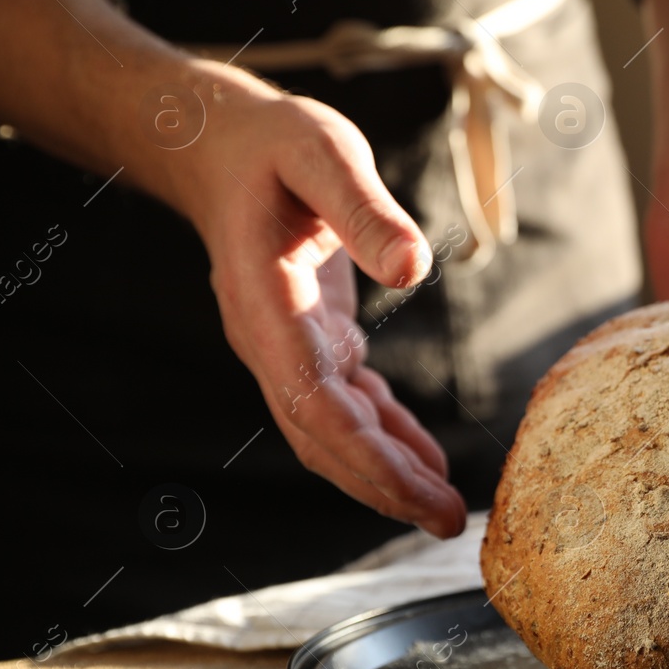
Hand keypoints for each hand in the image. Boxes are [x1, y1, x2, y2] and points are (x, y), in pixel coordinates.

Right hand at [180, 78, 466, 537]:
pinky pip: (349, 406)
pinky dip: (387, 437)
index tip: (415, 492)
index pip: (312, 402)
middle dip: (382, 485)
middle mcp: (271, 341)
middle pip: (322, 436)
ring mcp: (288, 347)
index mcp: (267, 305)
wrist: (222, 146)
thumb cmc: (275, 144)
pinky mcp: (313, 341)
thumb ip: (365, 210)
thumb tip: (413, 268)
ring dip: (386, 473)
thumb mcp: (324, 153)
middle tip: (446, 524)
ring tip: (443, 511)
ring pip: (333, 432)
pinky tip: (424, 463)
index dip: (364, 455)